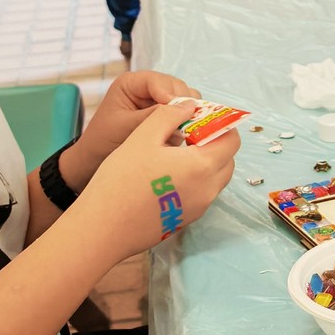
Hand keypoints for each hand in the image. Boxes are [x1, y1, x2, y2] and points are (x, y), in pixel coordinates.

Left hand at [60, 70, 197, 188]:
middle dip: (181, 105)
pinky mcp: (165, 114)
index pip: (158, 81)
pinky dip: (184, 123)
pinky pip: (183, 113)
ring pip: (184, 99)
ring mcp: (157, 100)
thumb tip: (184, 109)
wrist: (95, 161)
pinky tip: (176, 136)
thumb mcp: (127, 127)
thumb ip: (154, 116)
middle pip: (176, 87)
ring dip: (185, 115)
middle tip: (183, 126)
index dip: (170, 95)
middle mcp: (147, 87)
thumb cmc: (103, 142)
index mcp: (131, 83)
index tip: (178, 112)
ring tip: (179, 132)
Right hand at [72, 103, 240, 262]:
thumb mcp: (143, 137)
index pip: (231, 140)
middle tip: (187, 133)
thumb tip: (189, 106)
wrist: (102, 228)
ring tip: (174, 154)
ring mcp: (198, 209)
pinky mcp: (185, 220)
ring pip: (214, 179)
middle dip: (213, 143)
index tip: (197, 118)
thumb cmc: (121, 179)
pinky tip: (165, 175)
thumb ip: (170, 116)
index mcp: (203, 166)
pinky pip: (200, 194)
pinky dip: (194, 181)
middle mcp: (208, 190)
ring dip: (204, 162)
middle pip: (226, 160)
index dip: (218, 125)